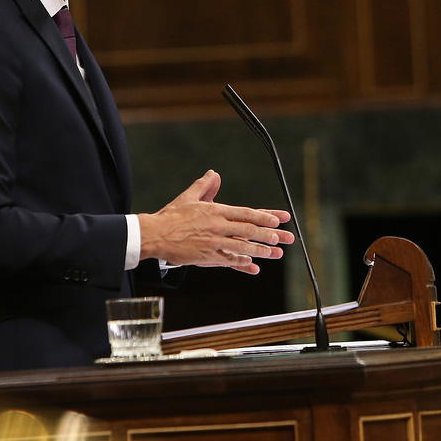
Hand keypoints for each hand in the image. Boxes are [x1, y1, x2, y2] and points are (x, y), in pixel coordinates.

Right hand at [138, 169, 293, 274]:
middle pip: (248, 230)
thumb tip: (214, 174)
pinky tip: (253, 266)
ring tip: (275, 253)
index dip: (265, 216)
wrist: (154, 234)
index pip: (246, 212)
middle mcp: (217, 226)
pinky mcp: (206, 256)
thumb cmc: (171, 215)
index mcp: (215, 210)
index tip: (280, 219)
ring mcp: (213, 242)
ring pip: (242, 246)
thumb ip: (204, 185)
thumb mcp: (189, 196)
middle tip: (285, 238)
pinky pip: (228, 260)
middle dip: (269, 234)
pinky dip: (241, 263)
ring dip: (261, 250)